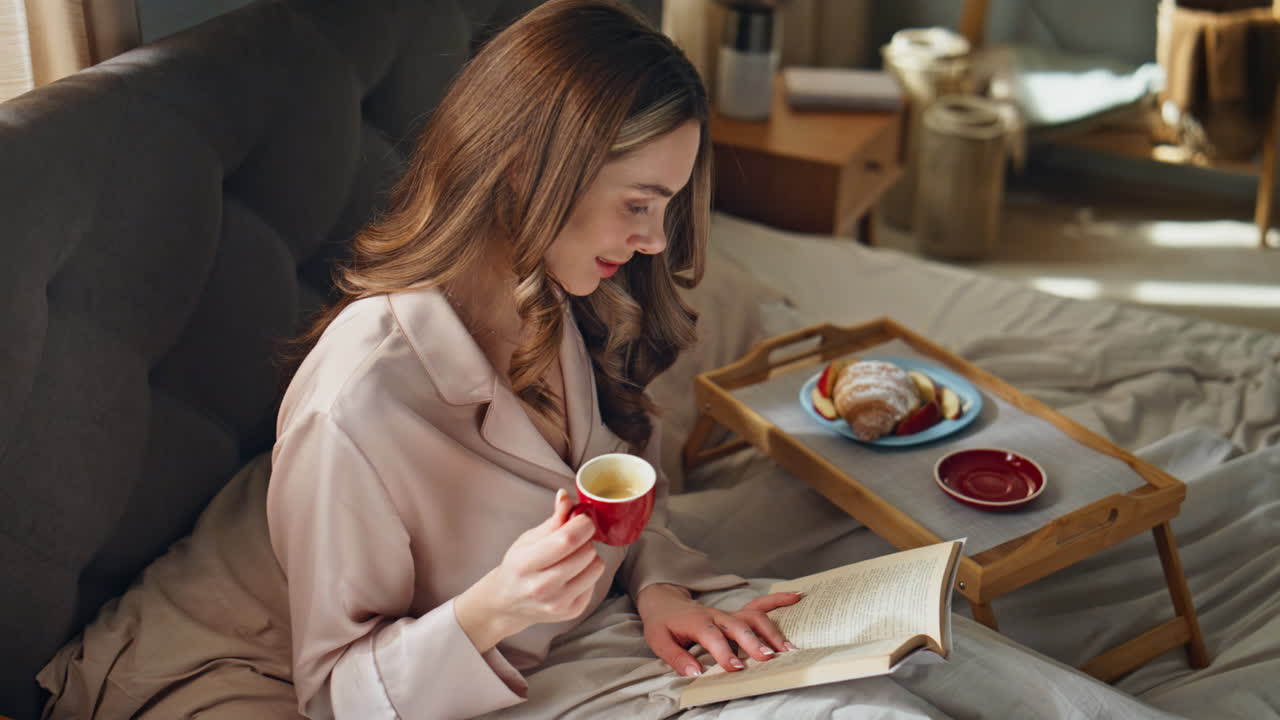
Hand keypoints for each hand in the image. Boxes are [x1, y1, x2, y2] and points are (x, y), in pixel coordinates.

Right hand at [456, 489, 603, 652]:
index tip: (583, 518)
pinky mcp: (572, 612)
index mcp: (527, 564)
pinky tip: (571, 575)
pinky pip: (595, 582)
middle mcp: (543, 587)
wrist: (507, 604)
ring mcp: (559, 603)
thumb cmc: (518, 567)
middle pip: (586, 552)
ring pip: (596, 567)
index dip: (583, 523)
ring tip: (572, 558)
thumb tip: (566, 496)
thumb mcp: (528, 539)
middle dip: (585, 539)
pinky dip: (587, 574)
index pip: (568, 539)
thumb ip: (553, 520)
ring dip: (589, 557)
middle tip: (573, 540)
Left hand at [635, 583, 801, 676]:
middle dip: (754, 642)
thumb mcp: (659, 642)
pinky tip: (797, 598)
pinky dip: (779, 600)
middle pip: (738, 626)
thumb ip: (676, 658)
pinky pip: (760, 604)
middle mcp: (716, 615)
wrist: (665, 602)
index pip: (712, 636)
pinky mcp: (737, 613)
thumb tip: (694, 672)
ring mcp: (729, 613)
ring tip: (787, 650)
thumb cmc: (663, 625)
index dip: (724, 652)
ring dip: (771, 632)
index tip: (736, 668)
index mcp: (696, 622)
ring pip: (753, 617)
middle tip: (768, 659)